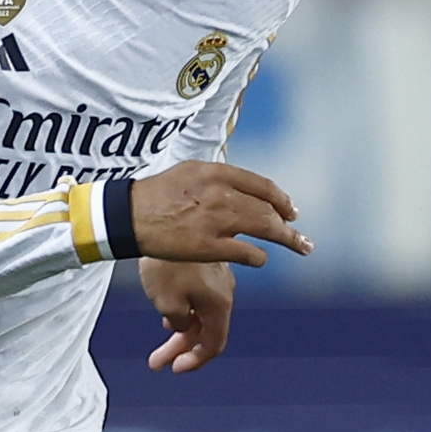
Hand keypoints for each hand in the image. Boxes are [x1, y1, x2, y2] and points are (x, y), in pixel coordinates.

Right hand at [131, 159, 308, 266]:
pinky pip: (246, 252)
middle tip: (300, 235)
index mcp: (217, 173)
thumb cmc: (157, 194)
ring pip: (264, 228)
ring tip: (301, 247)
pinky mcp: (208, 246)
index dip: (281, 199)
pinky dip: (259, 257)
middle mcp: (221, 194)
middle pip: (267, 209)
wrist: (129, 215)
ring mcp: (216, 220)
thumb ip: (218, 178)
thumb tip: (241, 185)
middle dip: (288, 224)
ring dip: (287, 239)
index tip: (291, 210)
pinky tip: (261, 259)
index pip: (262, 186)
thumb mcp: (190, 172)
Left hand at [141, 258, 234, 372]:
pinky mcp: (208, 264)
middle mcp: (224, 291)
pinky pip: (200, 294)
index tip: (174, 367)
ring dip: (182, 327)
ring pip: (202, 312)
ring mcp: (217, 277)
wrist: (165, 219)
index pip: (213, 344)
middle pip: (206, 330)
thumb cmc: (166, 260)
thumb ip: (179, 323)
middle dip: (181, 348)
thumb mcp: (168, 302)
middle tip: (158, 360)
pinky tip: (168, 306)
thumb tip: (183, 325)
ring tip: (162, 330)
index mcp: (219, 303)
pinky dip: (185, 307)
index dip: (194, 361)